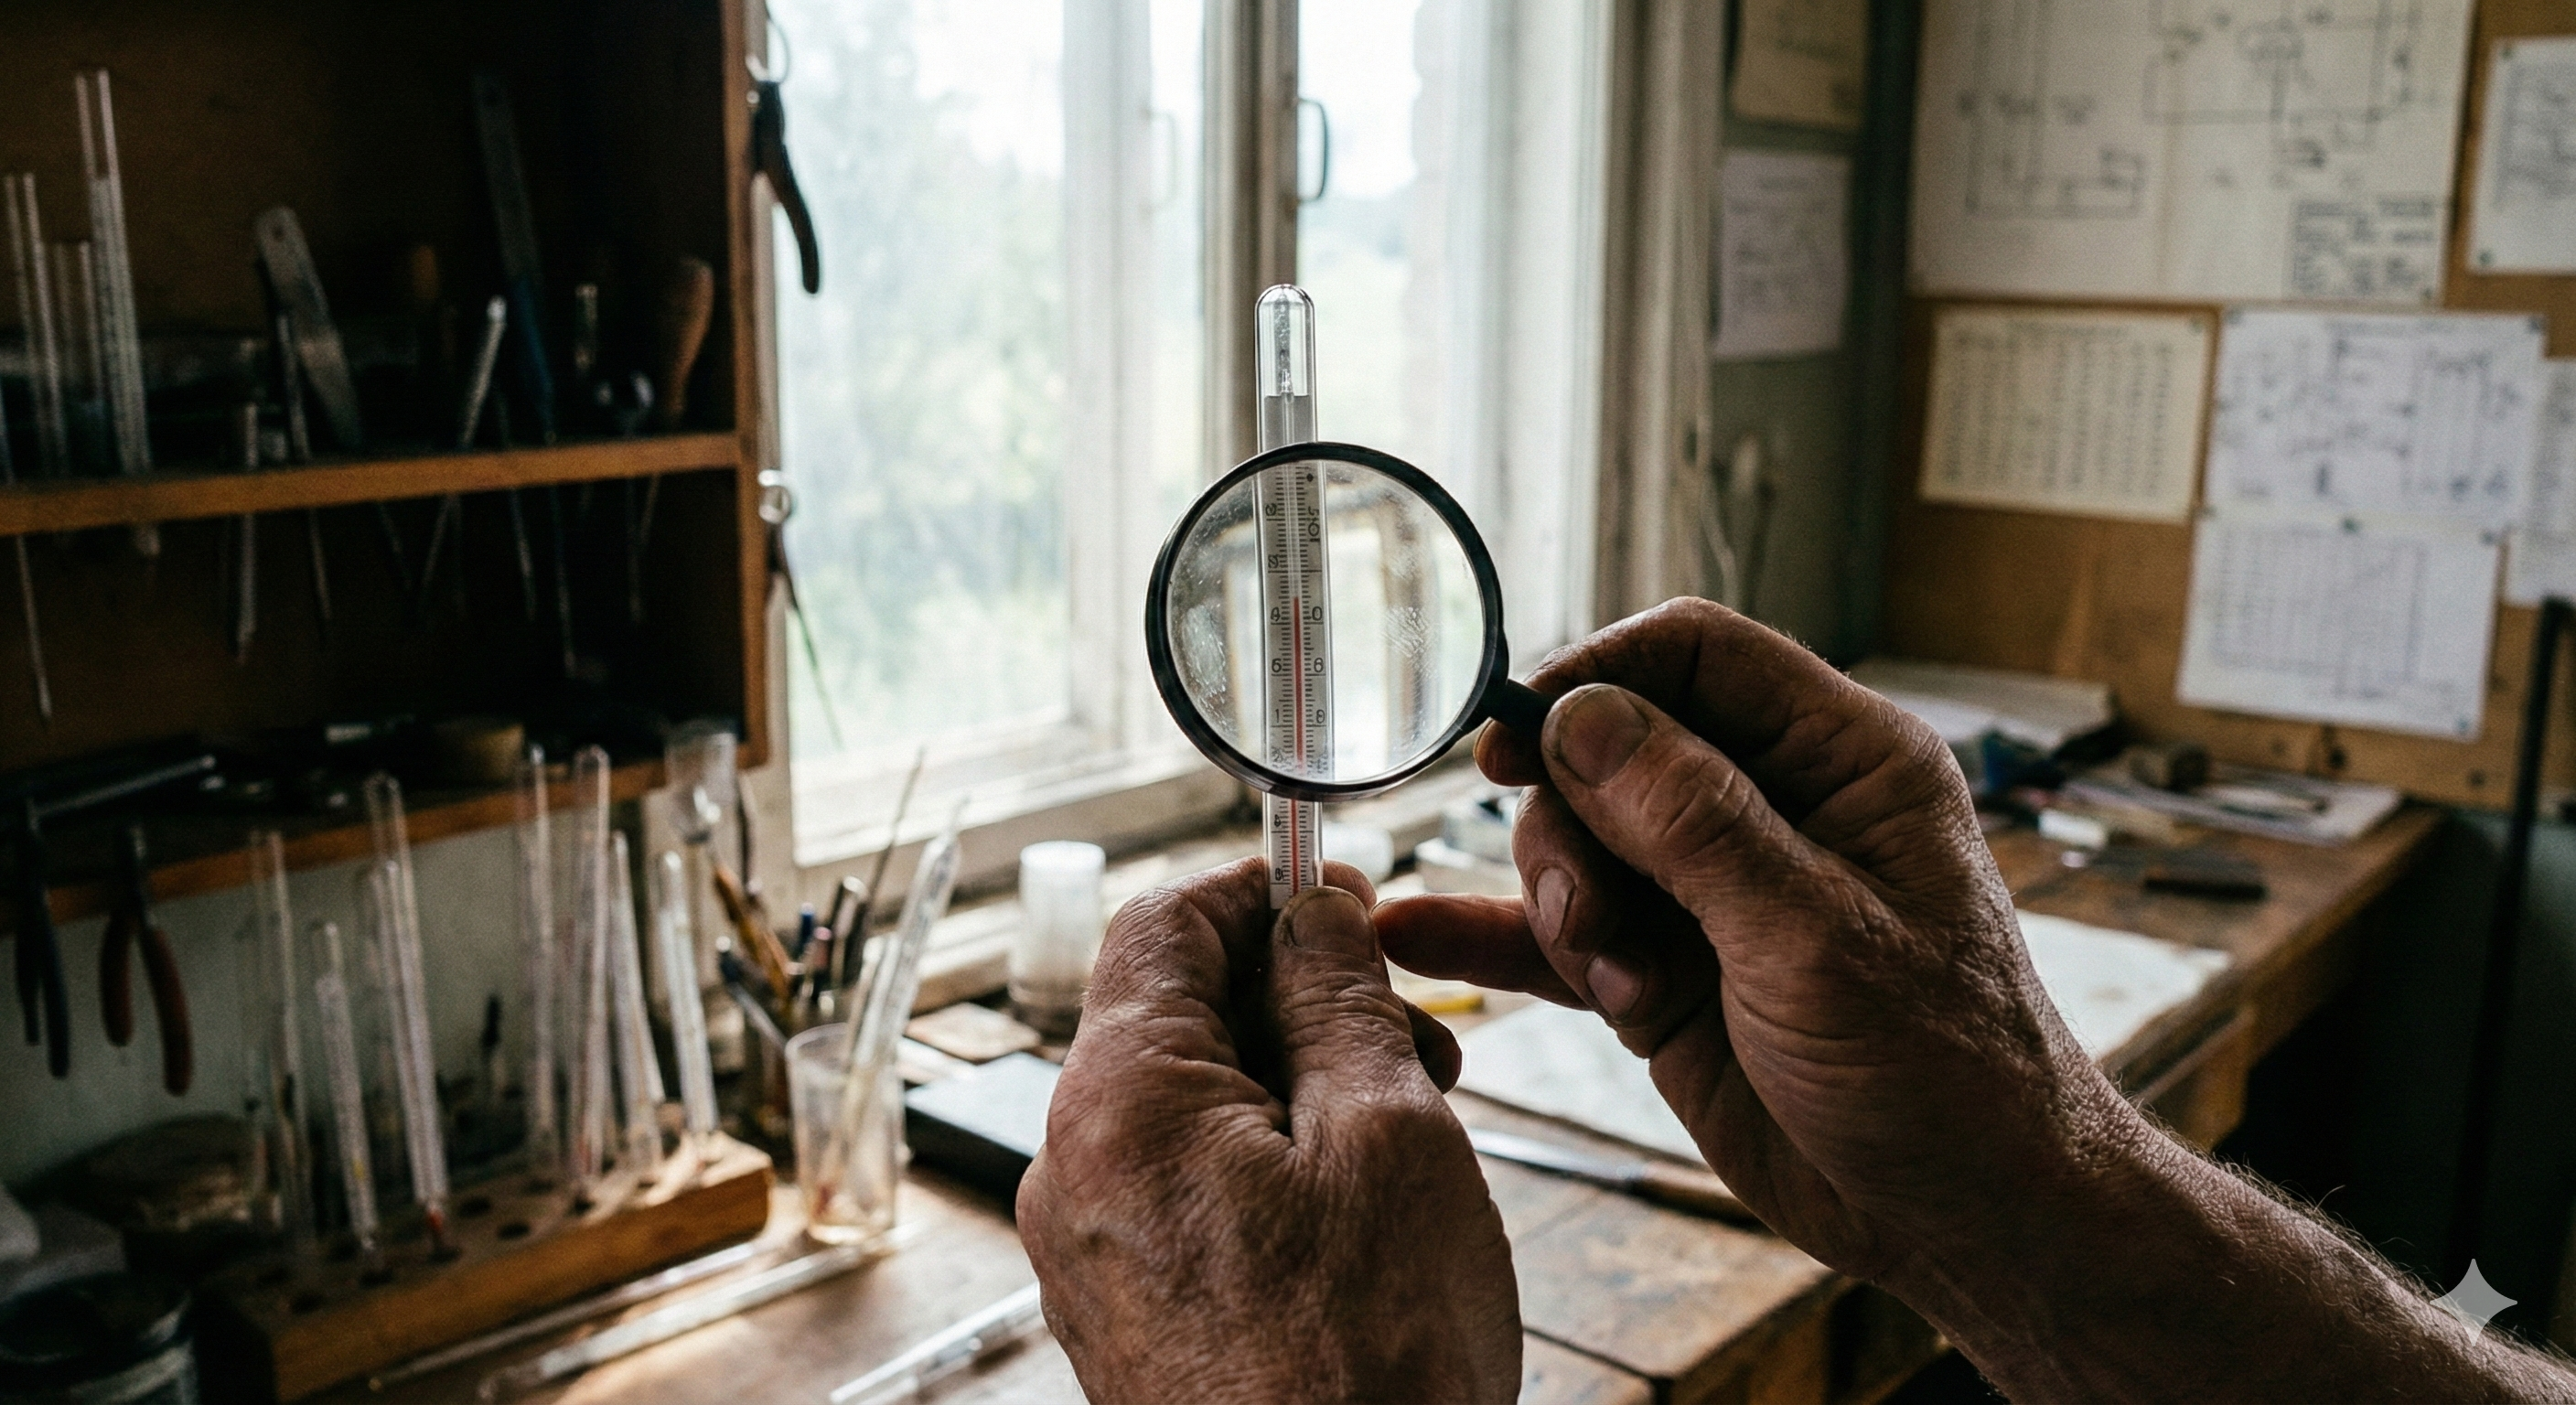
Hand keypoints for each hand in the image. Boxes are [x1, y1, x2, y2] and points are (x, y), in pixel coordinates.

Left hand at [1018, 859, 1521, 1403]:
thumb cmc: (1368, 1370)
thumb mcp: (1389, 1139)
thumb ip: (1340, 999)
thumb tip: (1313, 913)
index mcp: (1118, 1102)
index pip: (1160, 922)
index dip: (1261, 890)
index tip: (1345, 895)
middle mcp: (1074, 1170)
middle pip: (1171, 1012)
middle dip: (1295, 996)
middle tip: (1416, 1032)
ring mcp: (1090, 1250)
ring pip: (1187, 1103)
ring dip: (1294, 1081)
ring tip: (1408, 1128)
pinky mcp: (1125, 1311)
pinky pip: (1184, 1185)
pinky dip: (1266, 1159)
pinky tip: (1358, 1204)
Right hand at [1377, 599, 2135, 1284]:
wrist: (1969, 1221)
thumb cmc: (1945, 1074)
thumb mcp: (1817, 939)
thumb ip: (1696, 824)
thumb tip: (1582, 716)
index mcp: (1842, 762)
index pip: (1696, 655)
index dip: (1597, 676)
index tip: (1513, 736)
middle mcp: (1772, 810)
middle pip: (1611, 749)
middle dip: (1573, 824)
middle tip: (1592, 912)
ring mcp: (1713, 895)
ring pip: (1578, 841)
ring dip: (1567, 906)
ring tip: (1624, 985)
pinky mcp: (1669, 973)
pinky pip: (1563, 933)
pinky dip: (1499, 936)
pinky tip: (1415, 934)